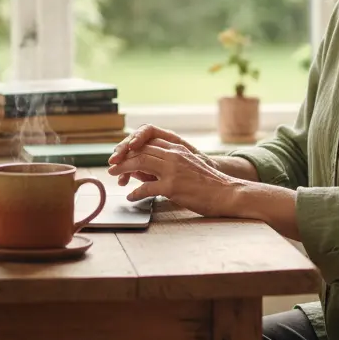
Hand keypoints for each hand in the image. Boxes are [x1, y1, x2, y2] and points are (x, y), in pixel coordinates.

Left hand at [107, 138, 243, 215]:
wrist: (227, 192)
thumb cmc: (209, 183)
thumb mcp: (190, 165)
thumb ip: (171, 162)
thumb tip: (151, 169)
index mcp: (178, 149)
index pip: (149, 141)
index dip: (132, 147)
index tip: (121, 155)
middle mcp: (174, 155)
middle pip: (140, 150)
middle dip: (123, 157)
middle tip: (111, 166)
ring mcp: (172, 170)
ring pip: (140, 163)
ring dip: (123, 170)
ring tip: (115, 177)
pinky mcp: (172, 186)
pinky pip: (146, 188)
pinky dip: (135, 193)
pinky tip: (131, 198)